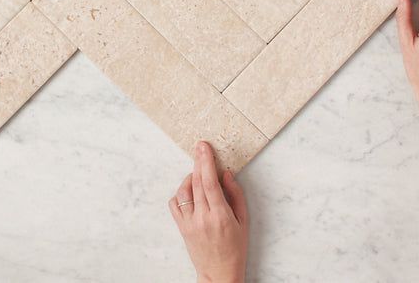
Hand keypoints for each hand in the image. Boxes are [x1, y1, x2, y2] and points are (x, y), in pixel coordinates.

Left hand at [168, 141, 247, 282]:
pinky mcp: (181, 227)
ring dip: (190, 177)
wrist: (220, 274)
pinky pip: (175, 203)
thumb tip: (226, 173)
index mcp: (221, 216)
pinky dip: (180, 193)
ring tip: (199, 174)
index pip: (210, 182)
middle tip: (200, 147)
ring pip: (184, 191)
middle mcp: (203, 218)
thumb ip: (235, 195)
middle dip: (198, 161)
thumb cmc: (235, 248)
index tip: (204, 147)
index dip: (206, 162)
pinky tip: (190, 191)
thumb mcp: (243, 221)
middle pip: (197, 182)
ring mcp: (189, 223)